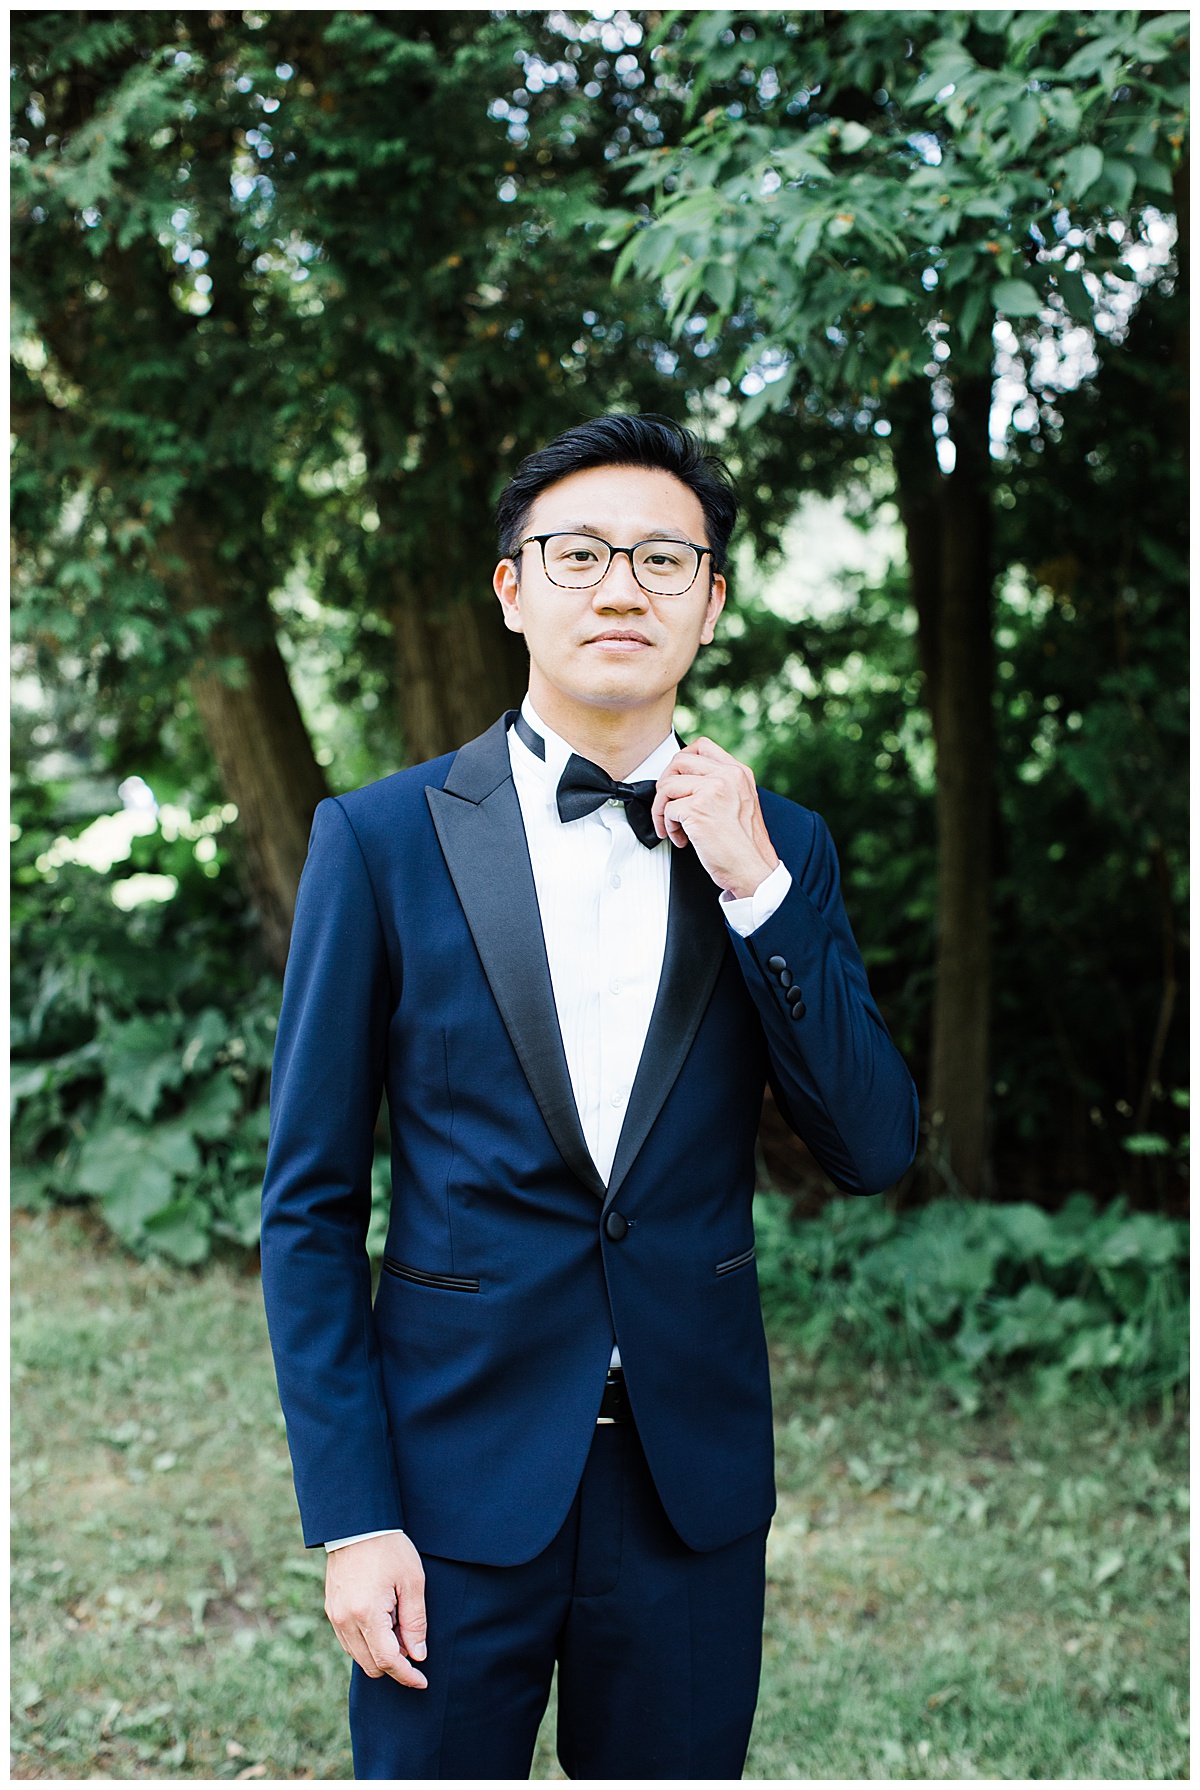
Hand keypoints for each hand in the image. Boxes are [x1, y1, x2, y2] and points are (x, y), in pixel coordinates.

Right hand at [324, 1531, 427, 1688]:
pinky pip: (349, 1641)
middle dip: (395, 1664)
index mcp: (367, 1613)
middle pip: (371, 1665)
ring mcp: (335, 1616)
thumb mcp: (412, 1581)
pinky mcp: (332, 1610)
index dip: (406, 1676)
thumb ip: (415, 1622)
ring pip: (358, 1656)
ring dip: (380, 1654)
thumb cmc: (389, 1549)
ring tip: (398, 1625)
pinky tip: (383, 1622)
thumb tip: (417, 1655)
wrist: (357, 1524)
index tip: (422, 1681)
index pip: (387, 1661)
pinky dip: (367, 1643)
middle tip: (412, 1642)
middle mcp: (345, 1620)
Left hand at [652, 737, 779, 899]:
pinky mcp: (697, 810)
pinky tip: (681, 839)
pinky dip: (667, 827)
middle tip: (668, 803)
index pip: (702, 747)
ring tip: (673, 826)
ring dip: (662, 809)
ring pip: (667, 785)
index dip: (681, 761)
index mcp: (738, 773)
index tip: (676, 778)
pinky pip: (667, 810)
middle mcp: (726, 777)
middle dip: (665, 783)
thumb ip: (722, 786)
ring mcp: (712, 791)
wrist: (753, 870)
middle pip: (679, 762)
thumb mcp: (742, 803)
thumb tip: (688, 782)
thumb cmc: (746, 845)